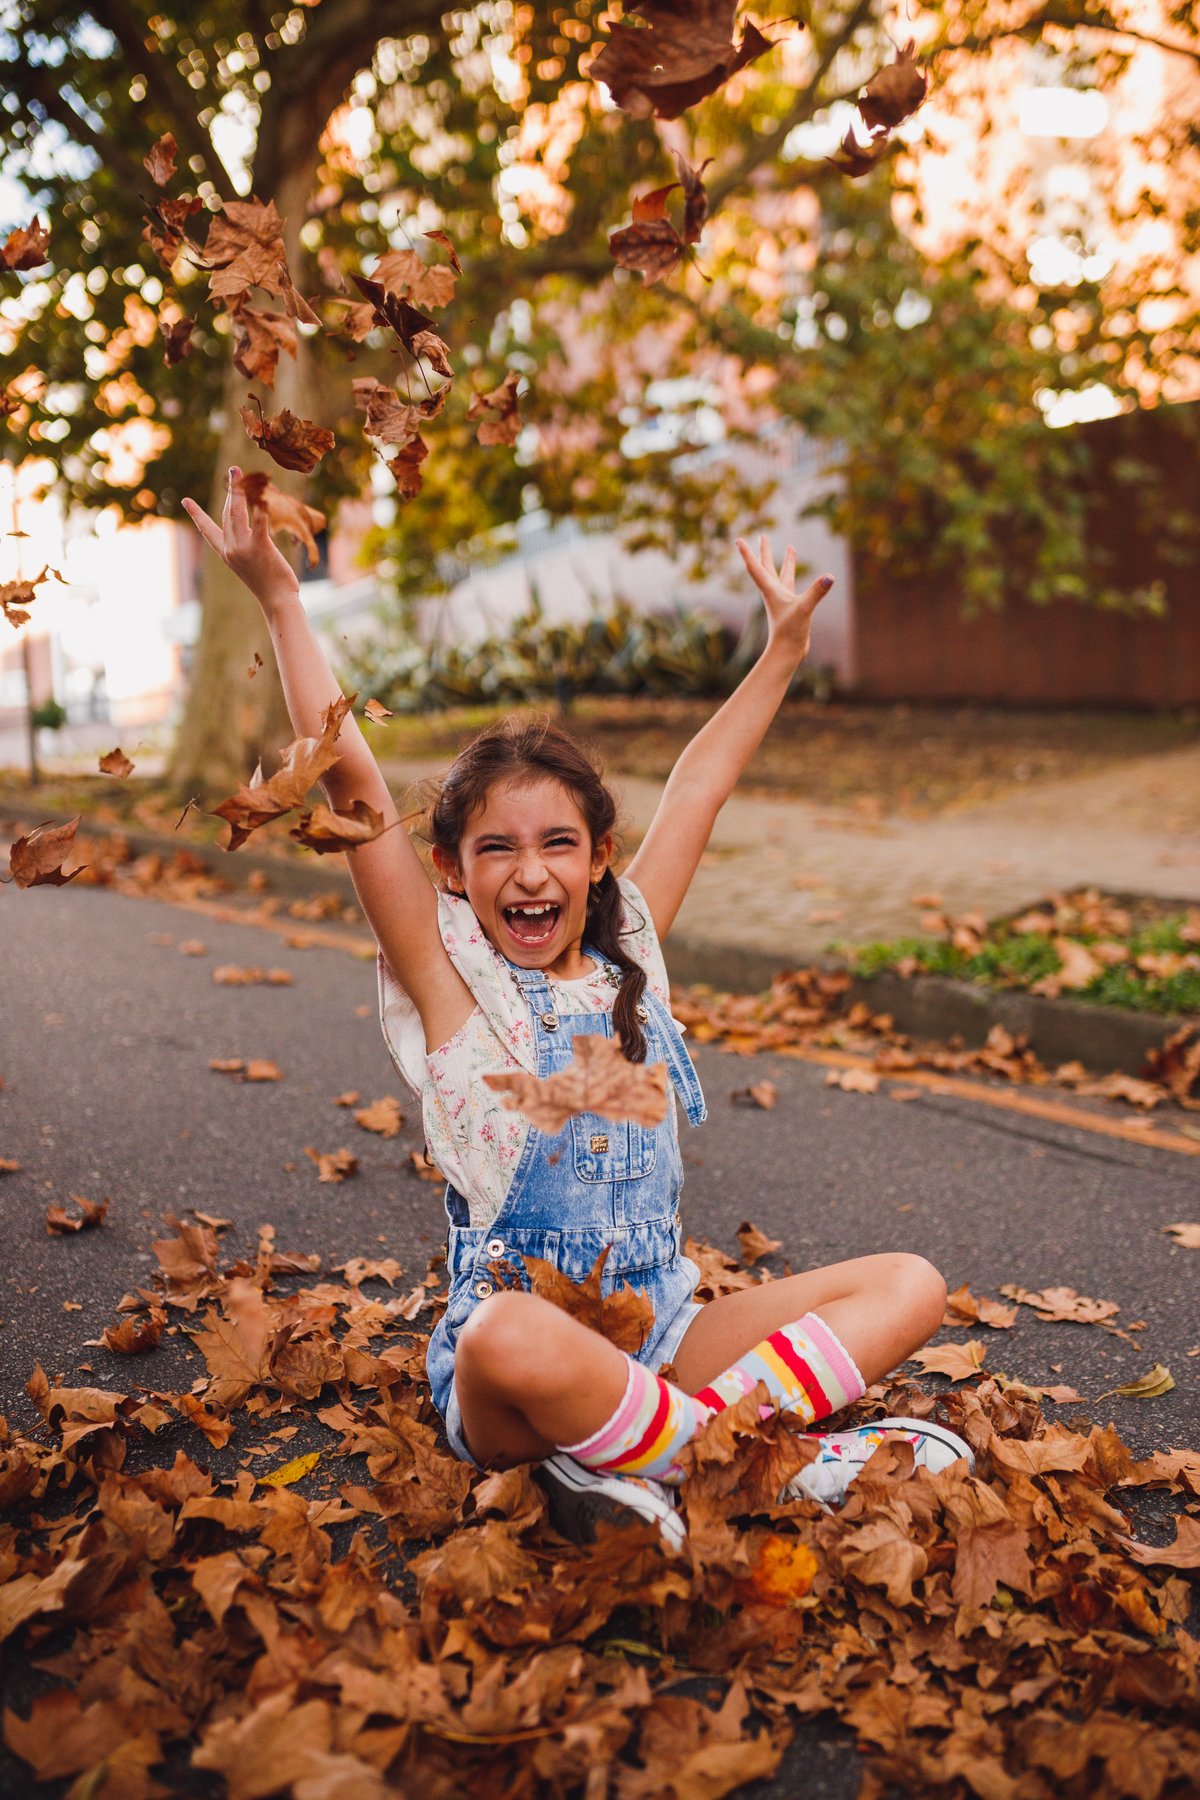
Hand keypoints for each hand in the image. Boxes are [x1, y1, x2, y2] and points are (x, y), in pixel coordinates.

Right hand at [182, 467, 298, 607]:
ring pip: (237, 513)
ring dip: (238, 490)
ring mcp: (243, 548)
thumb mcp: (250, 564)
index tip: (184, 500)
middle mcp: (231, 549)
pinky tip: (263, 494)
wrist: (277, 601)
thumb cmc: (268, 584)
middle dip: (230, 490)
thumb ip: (246, 546)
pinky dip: (260, 507)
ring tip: (238, 472)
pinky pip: (259, 522)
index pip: (207, 530)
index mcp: (226, 553)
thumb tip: (249, 533)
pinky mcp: (260, 547)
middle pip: (227, 513)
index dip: (196, 515)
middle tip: (233, 470)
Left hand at [736, 535, 832, 662]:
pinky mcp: (791, 608)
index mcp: (771, 590)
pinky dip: (794, 577)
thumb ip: (816, 592)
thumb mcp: (804, 609)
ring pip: (782, 576)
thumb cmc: (790, 632)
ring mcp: (783, 601)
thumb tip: (829, 577)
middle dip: (765, 551)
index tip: (738, 540)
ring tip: (791, 547)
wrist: (788, 653)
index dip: (747, 553)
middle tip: (762, 535)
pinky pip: (791, 587)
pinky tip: (797, 577)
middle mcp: (774, 593)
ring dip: (785, 562)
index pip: (756, 567)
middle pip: (767, 567)